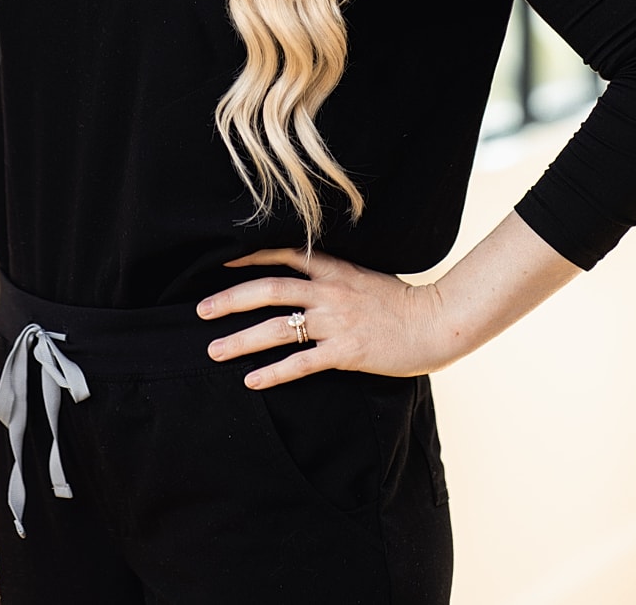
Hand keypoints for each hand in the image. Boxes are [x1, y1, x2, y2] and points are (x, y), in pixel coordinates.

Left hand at [196, 247, 445, 388]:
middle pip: (269, 289)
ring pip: (277, 327)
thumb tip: (307, 278)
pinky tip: (252, 381)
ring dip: (241, 339)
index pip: (283, 255)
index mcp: (334, 269)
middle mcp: (329, 291)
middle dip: (230, 299)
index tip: (219, 262)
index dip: (249, 257)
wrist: (435, 322)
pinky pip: (301, 363)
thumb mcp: (364, 277)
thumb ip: (335, 276)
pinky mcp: (345, 352)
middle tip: (201, 310)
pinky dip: (274, 372)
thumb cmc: (401, 302)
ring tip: (214, 349)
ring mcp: (336, 322)